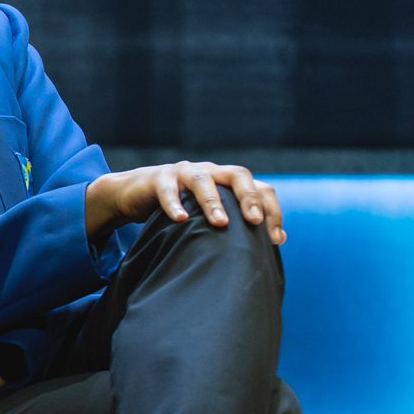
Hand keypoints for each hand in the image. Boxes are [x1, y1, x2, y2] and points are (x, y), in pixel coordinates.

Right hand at [90, 161, 284, 244]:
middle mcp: (211, 172)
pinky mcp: (158, 179)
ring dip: (213, 201)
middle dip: (248, 197)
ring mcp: (184, 173)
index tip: (276, 239)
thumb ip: (238, 224)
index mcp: (228, 182)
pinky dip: (174, 203)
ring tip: (220, 223)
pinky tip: (179, 219)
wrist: (136, 193)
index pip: (260, 188)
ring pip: (204, 180)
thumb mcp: (210, 215)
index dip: (271, 211)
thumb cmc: (181, 208)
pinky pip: (168, 189)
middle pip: (237, 175)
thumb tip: (277, 241)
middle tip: (254, 221)